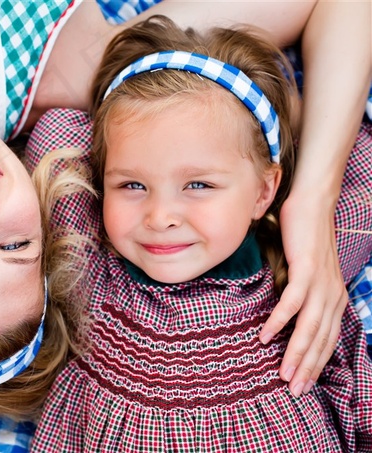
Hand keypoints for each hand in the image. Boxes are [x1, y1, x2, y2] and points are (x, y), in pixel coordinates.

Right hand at [260, 191, 347, 396]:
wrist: (313, 204)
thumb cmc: (306, 237)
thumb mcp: (309, 271)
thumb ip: (302, 292)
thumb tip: (286, 312)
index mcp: (335, 298)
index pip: (328, 340)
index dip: (316, 364)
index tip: (303, 385)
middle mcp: (333, 295)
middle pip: (321, 340)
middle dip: (308, 368)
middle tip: (294, 391)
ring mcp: (321, 284)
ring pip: (309, 328)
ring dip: (296, 353)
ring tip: (283, 373)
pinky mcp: (306, 271)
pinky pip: (292, 302)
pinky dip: (280, 321)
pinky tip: (267, 336)